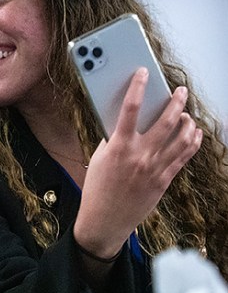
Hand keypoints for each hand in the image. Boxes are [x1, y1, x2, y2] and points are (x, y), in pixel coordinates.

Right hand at [74, 68, 201, 258]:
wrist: (105, 219)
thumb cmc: (98, 187)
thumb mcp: (99, 157)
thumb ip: (114, 138)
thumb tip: (128, 120)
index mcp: (119, 147)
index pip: (130, 109)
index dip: (138, 87)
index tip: (143, 73)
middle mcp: (140, 156)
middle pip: (166, 121)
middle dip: (176, 102)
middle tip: (180, 91)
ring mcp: (155, 168)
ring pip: (182, 138)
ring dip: (188, 121)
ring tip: (187, 112)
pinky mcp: (164, 180)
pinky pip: (184, 156)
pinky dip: (192, 141)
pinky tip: (194, 133)